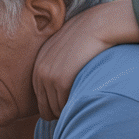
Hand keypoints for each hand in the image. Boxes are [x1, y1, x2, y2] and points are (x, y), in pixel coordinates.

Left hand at [32, 0, 138, 119]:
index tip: (69, 105)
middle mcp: (39, 71)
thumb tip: (66, 79)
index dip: (54, 104)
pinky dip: (72, 108)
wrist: (99, 26)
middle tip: (76, 110)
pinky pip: (62, 106)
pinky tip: (83, 102)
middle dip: (58, 112)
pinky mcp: (59, 81)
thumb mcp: (66, 48)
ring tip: (81, 105)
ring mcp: (48, 76)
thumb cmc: (90, 37)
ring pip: (53, 110)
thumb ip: (60, 63)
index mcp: (39, 63)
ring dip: (66, 111)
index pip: (40, 96)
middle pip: (44, 107)